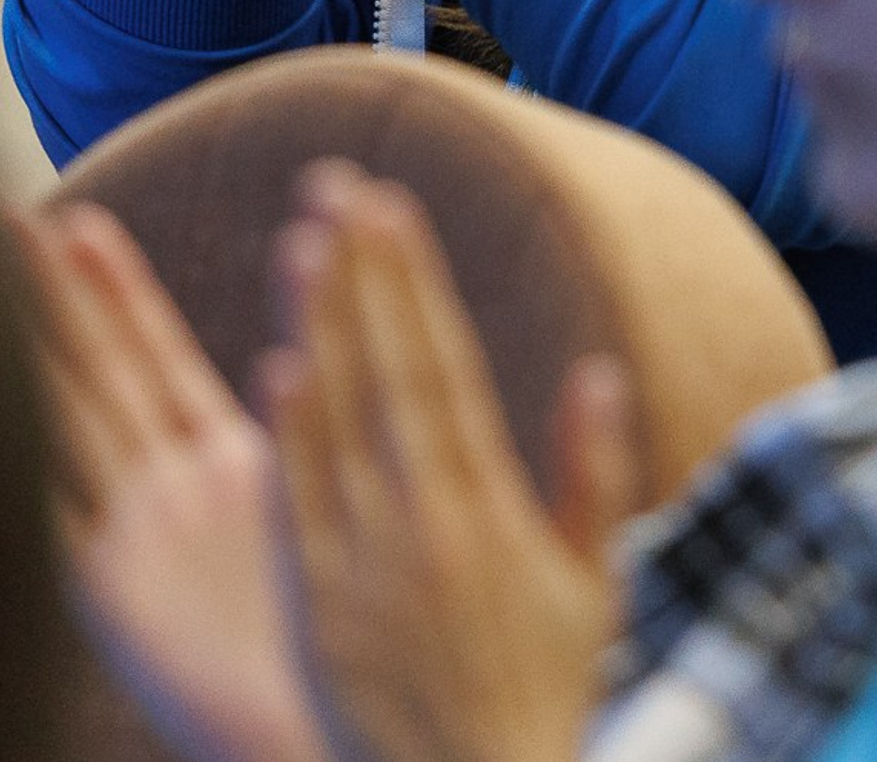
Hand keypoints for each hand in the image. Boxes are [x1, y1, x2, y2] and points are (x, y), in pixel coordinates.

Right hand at [21, 204, 329, 761]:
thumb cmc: (359, 621)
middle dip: (56, 301)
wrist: (336, 722)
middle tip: (13, 222)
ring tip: (2, 281)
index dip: (118, 295)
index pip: (155, 359)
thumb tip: (321, 330)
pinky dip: (26, 460)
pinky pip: (56, 514)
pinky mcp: (115, 597)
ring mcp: (134, 541)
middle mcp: (164, 495)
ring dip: (37, 350)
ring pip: (74, 420)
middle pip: (100, 376)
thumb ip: (327, 413)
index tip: (83, 226)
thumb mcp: (338, 491)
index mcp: (220, 467)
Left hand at [265, 165, 636, 761]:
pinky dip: (288, 438)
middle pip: (381, 374)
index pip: (441, 366)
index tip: (393, 204)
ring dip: (316, 327)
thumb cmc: (554, 693)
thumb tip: (596, 372)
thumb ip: (593, 474)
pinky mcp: (317, 613)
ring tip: (300, 241)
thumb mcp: (598, 582)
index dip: (414, 280)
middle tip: (337, 182)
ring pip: (330, 427)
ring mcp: (357, 570)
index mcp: (487, 512)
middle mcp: (417, 528)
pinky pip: (298, 510)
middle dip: (360, 273)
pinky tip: (278, 368)